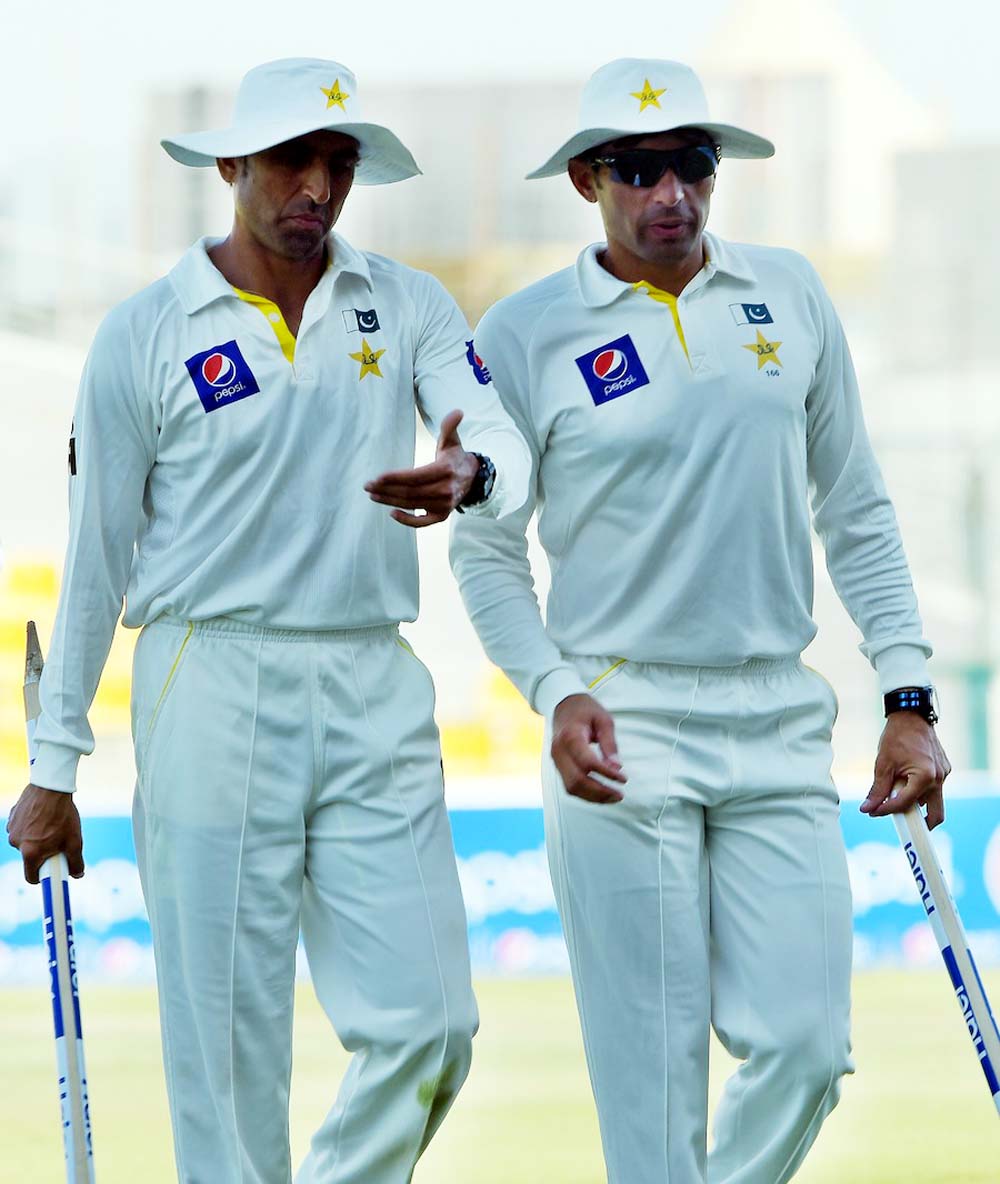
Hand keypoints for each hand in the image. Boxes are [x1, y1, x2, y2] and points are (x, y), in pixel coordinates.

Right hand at [6, 783, 84, 883]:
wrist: (51, 787)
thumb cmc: (63, 814)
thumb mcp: (74, 840)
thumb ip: (75, 861)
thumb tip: (77, 874)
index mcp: (30, 853)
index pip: (31, 877)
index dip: (43, 877)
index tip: (51, 871)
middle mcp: (16, 843)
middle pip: (30, 857)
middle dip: (42, 853)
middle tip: (57, 841)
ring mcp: (12, 829)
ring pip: (25, 841)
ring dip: (36, 838)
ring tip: (51, 824)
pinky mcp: (12, 817)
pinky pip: (22, 828)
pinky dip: (31, 826)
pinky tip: (42, 816)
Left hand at [364, 409, 479, 528]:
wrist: (473, 478)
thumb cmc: (455, 458)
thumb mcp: (452, 441)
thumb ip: (450, 426)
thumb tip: (457, 412)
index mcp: (445, 470)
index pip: (416, 476)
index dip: (395, 478)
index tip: (377, 477)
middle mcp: (445, 490)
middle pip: (410, 492)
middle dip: (386, 490)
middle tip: (368, 486)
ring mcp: (444, 505)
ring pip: (412, 505)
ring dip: (390, 501)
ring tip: (374, 495)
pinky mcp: (442, 516)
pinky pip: (423, 523)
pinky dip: (408, 520)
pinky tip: (393, 513)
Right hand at [550, 694, 626, 804]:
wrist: (563, 705)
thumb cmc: (586, 711)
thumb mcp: (603, 720)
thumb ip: (609, 743)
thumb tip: (616, 767)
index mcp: (571, 736)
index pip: (587, 762)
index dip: (606, 774)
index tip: (623, 778)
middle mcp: (559, 750)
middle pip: (577, 781)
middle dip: (600, 792)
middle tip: (620, 795)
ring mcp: (556, 760)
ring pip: (571, 787)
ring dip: (593, 797)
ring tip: (613, 797)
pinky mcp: (558, 765)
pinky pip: (569, 785)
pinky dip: (586, 794)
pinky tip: (602, 794)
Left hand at [860, 712, 950, 828]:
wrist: (911, 716)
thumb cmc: (897, 737)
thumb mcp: (883, 764)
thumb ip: (877, 789)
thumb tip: (868, 808)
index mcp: (925, 777)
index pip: (905, 804)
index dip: (887, 810)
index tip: (873, 812)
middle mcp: (939, 778)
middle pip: (935, 814)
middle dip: (920, 824)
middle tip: (901, 824)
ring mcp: (944, 774)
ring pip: (933, 801)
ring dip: (916, 803)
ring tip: (895, 794)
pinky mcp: (944, 769)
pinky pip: (934, 788)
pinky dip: (919, 790)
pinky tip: (905, 782)